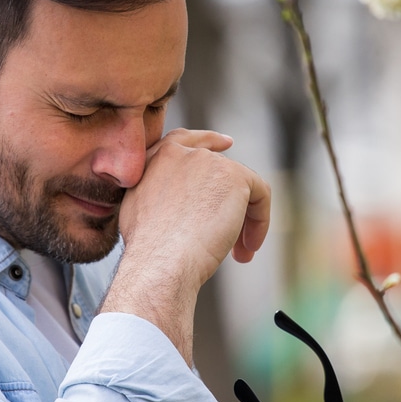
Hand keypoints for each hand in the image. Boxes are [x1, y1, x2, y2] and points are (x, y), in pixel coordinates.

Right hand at [101, 129, 271, 360]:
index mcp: (157, 159)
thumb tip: (179, 207)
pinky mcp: (235, 176)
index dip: (209, 142)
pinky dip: (260, 222)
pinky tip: (248, 248)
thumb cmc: (147, 250)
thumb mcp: (140, 211)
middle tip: (233, 241)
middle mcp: (183, 153)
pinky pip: (260, 195)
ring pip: (241, 188)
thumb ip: (159, 195)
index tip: (227, 144)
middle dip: (228, 205)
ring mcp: (210, 161)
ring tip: (239, 254)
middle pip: (220, 171)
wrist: (159, 261)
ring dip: (243, 222)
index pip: (186, 140)